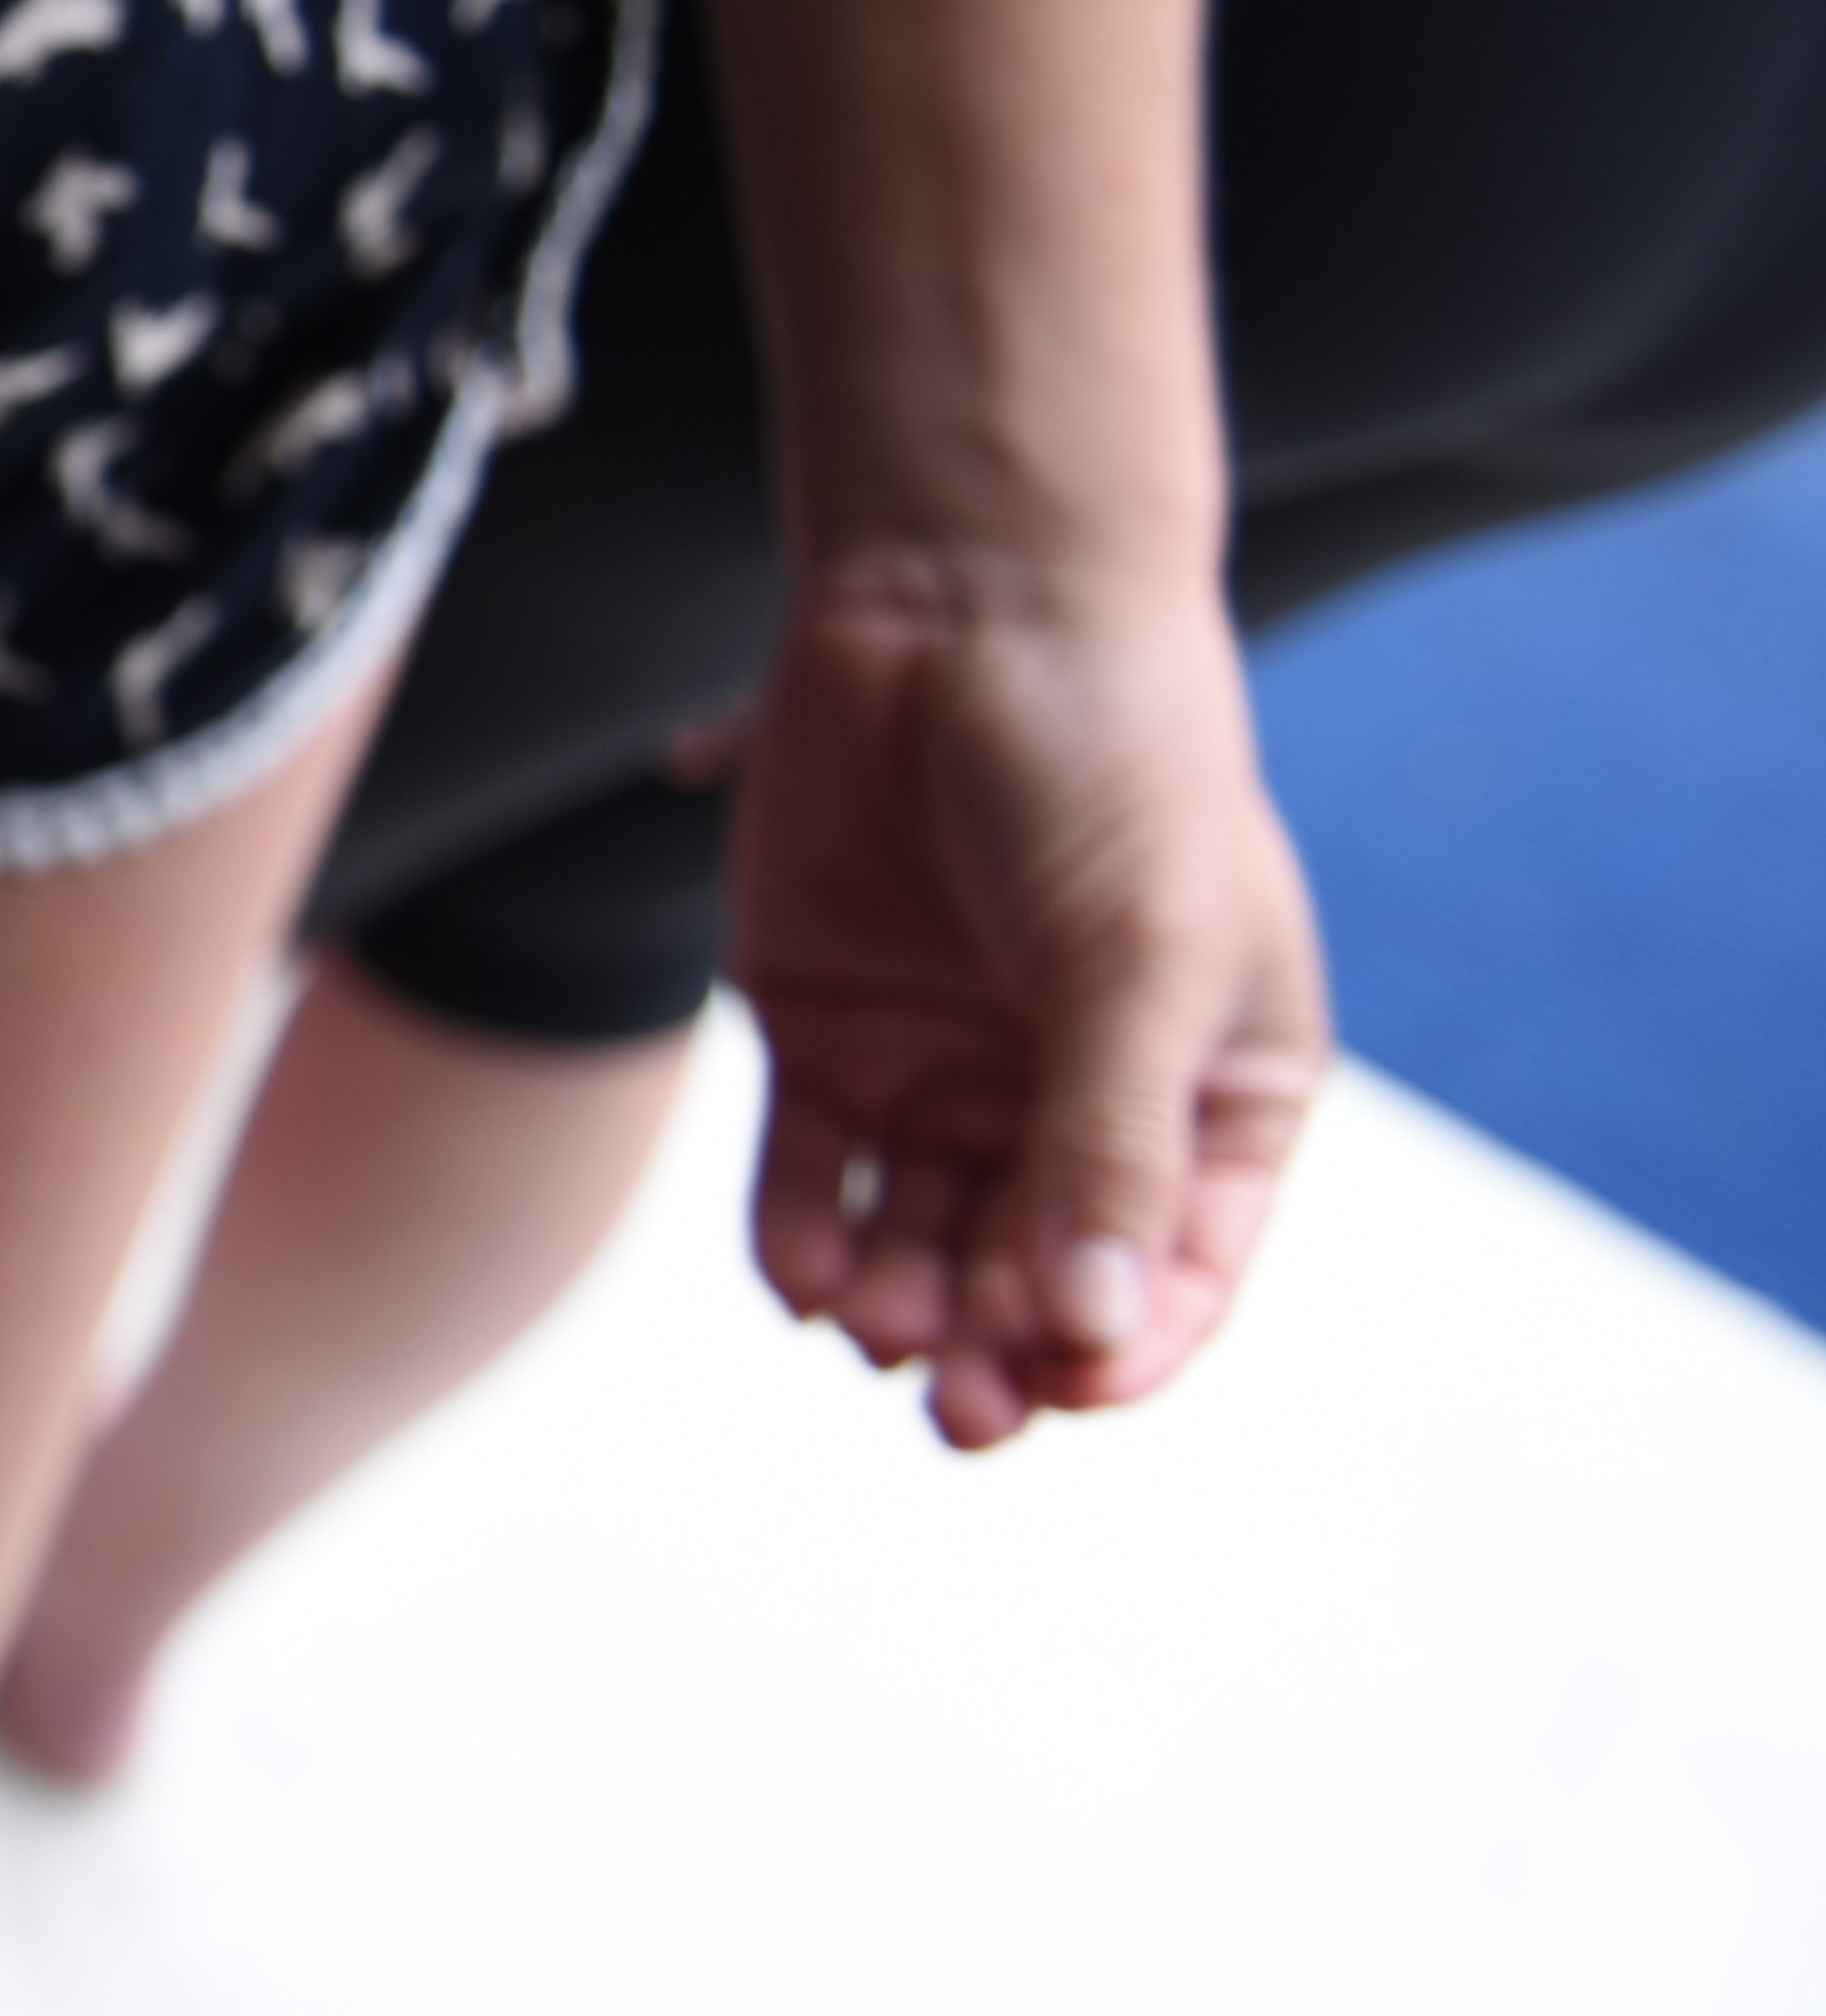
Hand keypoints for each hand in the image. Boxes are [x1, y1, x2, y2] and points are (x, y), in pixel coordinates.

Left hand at [720, 543, 1327, 1446]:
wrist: (960, 609)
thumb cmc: (1106, 771)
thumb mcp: (1138, 954)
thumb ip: (1110, 1138)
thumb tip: (1085, 1329)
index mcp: (1210, 1099)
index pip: (1178, 1272)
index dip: (1127, 1345)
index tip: (1066, 1383)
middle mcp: (1075, 1108)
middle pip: (1034, 1281)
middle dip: (995, 1352)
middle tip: (955, 1406)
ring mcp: (947, 1077)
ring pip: (919, 1247)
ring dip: (898, 1309)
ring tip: (873, 1330)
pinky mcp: (826, 1039)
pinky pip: (812, 1182)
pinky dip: (804, 1244)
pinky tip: (804, 1281)